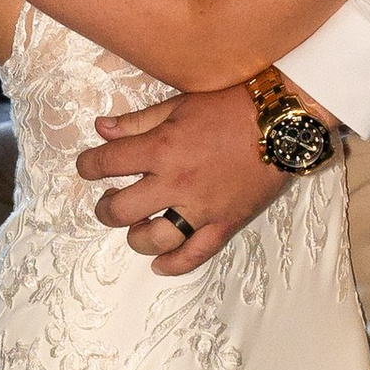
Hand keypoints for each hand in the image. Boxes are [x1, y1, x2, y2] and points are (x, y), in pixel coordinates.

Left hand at [75, 87, 290, 274]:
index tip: (87, 168)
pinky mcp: (224, 223)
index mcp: (162, 147)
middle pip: (122, 209)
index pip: (108, 163)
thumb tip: (100, 128)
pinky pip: (194, 254)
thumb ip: (137, 122)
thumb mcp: (180, 104)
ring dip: (135, 237)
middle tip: (106, 202)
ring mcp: (201, 208)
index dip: (88, 167)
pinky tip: (158, 264)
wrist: (282, 122)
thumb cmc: (231, 106)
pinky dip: (173, 265)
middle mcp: (176, 182)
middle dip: (105, 208)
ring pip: (153, 239)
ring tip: (134, 228)